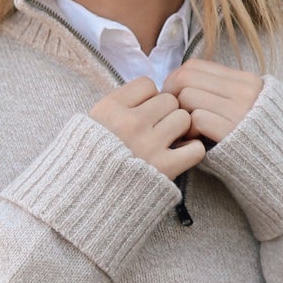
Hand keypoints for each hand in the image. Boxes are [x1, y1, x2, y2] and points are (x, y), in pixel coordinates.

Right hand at [88, 76, 204, 180]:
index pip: (147, 84)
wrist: (88, 198)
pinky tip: (179, 155)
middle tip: (157, 128)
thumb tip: (151, 93)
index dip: (148, 97)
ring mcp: (149, 145)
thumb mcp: (94, 122)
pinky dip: (191, 151)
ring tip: (167, 141)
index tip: (142, 111)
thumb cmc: (92, 157)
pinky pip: (195, 148)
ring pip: (184, 119)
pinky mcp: (164, 168)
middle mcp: (130, 123)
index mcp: (110, 108)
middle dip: (166, 112)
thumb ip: (119, 105)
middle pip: (168, 100)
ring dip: (179, 129)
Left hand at [161, 59, 263, 145]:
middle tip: (170, 114)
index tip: (173, 97)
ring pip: (187, 95)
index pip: (195, 65)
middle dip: (170, 95)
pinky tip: (195, 140)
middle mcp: (245, 91)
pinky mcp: (234, 131)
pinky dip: (189, 130)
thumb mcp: (249, 107)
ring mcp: (241, 110)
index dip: (176, 79)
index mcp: (247, 81)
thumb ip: (222, 93)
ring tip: (187, 129)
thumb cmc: (259, 142)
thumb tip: (180, 82)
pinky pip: (196, 118)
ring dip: (180, 114)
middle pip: (186, 77)